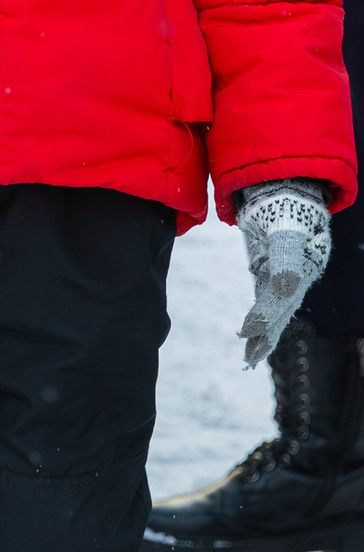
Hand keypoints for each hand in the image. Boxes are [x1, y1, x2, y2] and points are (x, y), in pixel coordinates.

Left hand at [236, 180, 331, 365]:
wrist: (283, 193)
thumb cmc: (286, 210)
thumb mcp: (286, 230)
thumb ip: (285, 256)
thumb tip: (284, 285)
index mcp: (304, 265)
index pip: (281, 295)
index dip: (265, 312)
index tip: (246, 330)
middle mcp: (297, 275)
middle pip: (280, 309)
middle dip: (266, 334)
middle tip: (248, 358)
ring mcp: (285, 276)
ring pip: (274, 310)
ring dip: (263, 334)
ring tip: (249, 358)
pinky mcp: (270, 274)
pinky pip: (266, 302)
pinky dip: (260, 321)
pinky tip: (252, 340)